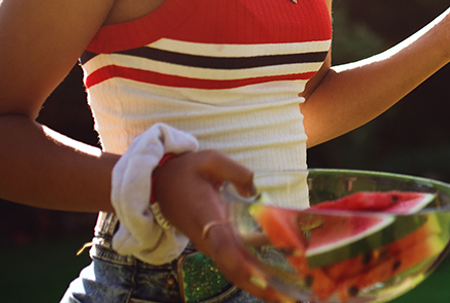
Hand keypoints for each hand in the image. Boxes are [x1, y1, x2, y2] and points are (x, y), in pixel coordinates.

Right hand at [151, 151, 296, 302]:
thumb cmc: (185, 171)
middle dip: (260, 287)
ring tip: (290, 298)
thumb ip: (237, 172)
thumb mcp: (209, 160)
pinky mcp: (217, 244)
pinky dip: (258, 273)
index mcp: (205, 215)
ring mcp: (212, 244)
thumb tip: (256, 191)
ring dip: (262, 286)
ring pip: (236, 270)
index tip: (260, 278)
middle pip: (233, 268)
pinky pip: (237, 262)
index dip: (239, 262)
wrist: (159, 185)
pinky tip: (283, 279)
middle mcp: (208, 237)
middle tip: (290, 301)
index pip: (221, 244)